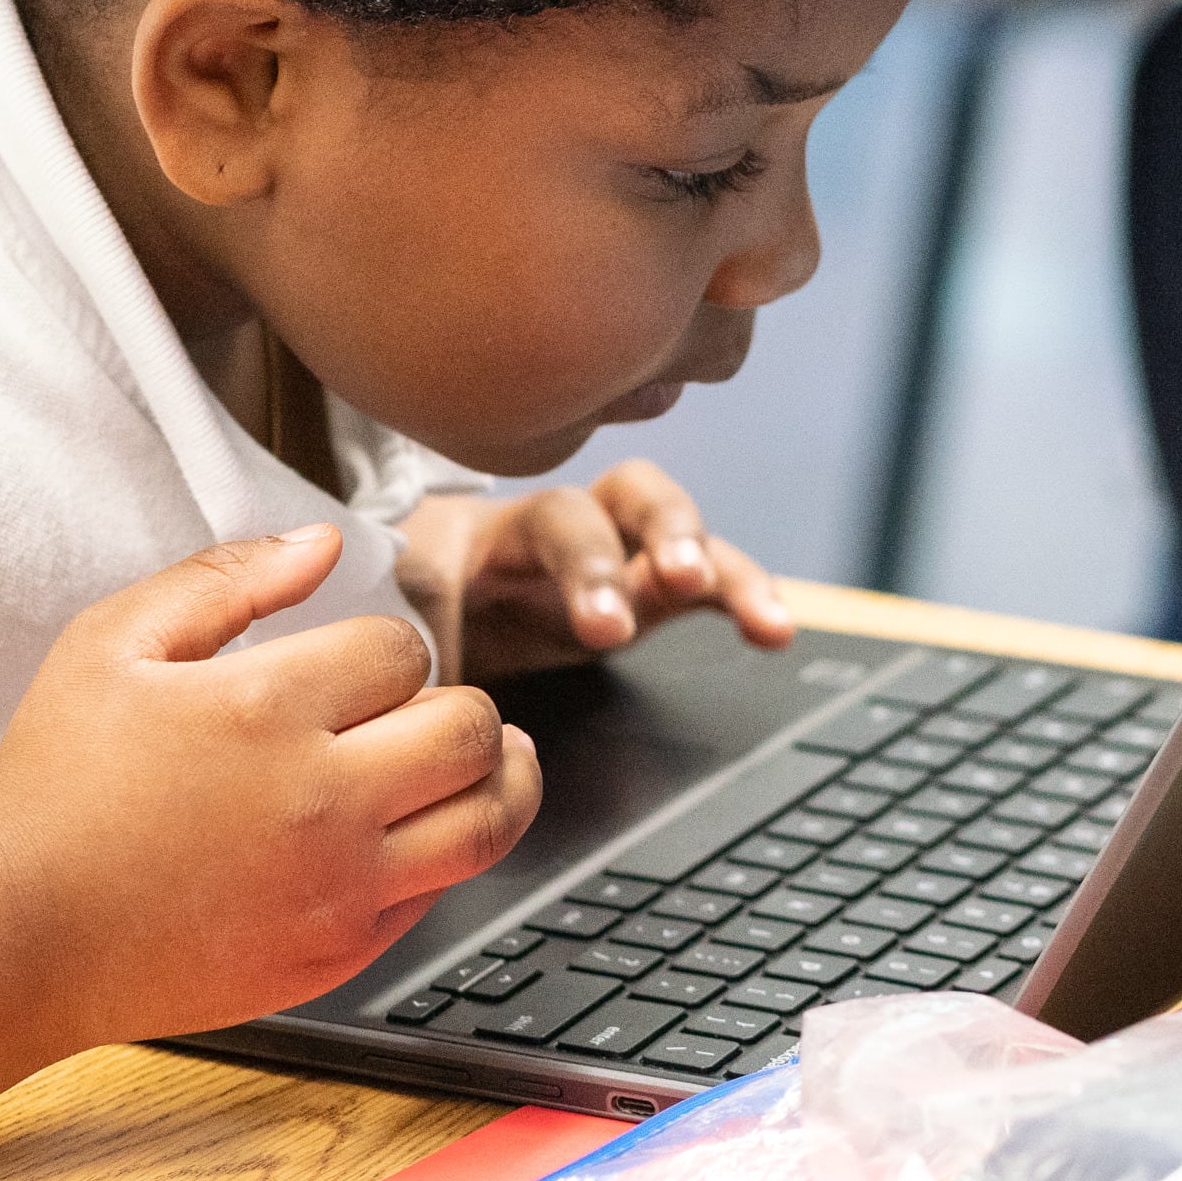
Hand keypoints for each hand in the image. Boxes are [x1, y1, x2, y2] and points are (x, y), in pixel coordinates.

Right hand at [0, 523, 536, 1040]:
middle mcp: (321, 800)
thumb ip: (223, 578)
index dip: (383, 648)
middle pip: (471, 729)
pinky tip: (417, 835)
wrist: (17, 933)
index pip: (401, 651)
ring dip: (502, 780)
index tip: (351, 667)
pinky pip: (439, 895)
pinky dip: (445, 855)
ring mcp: (338, 888)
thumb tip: (324, 540)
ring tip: (495, 761)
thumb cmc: (53, 782)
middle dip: (457, 705)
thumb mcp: (110, 644)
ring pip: (490, 821)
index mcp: (267, 708)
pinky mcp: (337, 954)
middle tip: (426, 710)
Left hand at [399, 461, 796, 681]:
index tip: (605, 626)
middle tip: (681, 581)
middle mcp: (569, 520)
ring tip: (763, 615)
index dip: (585, 568)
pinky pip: (711, 574)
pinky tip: (775, 629)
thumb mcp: (406, 623)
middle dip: (662, 535)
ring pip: (680, 525)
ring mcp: (619, 543)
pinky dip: (745, 593)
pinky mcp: (653, 579)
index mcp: (500, 531)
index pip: (551, 526)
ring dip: (718, 562)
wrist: (424, 583)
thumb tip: (413, 683)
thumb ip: (415, 638)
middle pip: (627, 497)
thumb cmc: (415, 603)